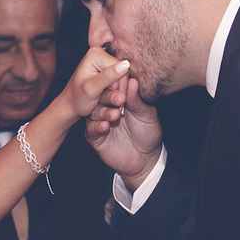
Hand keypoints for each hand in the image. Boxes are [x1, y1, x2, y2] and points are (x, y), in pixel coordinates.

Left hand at [59, 47, 130, 121]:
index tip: (105, 96)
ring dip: (116, 92)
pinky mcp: (108, 69)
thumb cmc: (77, 98)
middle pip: (123, 73)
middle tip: (103, 98)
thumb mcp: (92, 89)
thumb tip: (126, 64)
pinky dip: (115, 91)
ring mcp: (105, 61)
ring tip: (102, 98)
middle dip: (117, 89)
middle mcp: (101, 53)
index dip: (118, 86)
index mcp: (95, 53)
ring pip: (122, 79)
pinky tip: (105, 95)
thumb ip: (108, 77)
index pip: (122, 68)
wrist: (71, 106)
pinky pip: (120, 81)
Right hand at [85, 75, 162, 191]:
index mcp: (119, 99)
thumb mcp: (146, 114)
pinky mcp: (94, 136)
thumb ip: (137, 100)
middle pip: (101, 98)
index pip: (113, 87)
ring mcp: (99, 121)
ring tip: (115, 114)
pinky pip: (92, 129)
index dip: (116, 83)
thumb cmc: (148, 133)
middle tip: (119, 98)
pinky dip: (97, 126)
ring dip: (104, 112)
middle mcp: (106, 108)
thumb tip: (133, 81)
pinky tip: (105, 126)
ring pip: (95, 112)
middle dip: (109, 97)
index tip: (120, 80)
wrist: (146, 159)